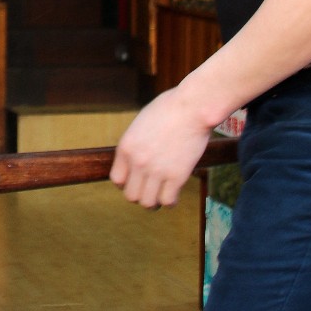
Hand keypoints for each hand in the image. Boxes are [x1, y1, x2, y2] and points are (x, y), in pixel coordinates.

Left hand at [110, 88, 213, 208]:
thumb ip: (136, 143)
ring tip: (161, 194)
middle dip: (140, 195)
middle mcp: (138, 162)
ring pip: (147, 203)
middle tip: (151, 190)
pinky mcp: (177, 176)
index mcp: (126, 147)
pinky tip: (174, 193)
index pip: (117, 180)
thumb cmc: (171, 108)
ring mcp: (157, 170)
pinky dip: (170, 201)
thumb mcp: (141, 123)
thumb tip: (137, 158)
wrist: (193, 107)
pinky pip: (167, 201)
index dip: (126, 184)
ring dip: (154, 202)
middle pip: (131, 196)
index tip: (137, 181)